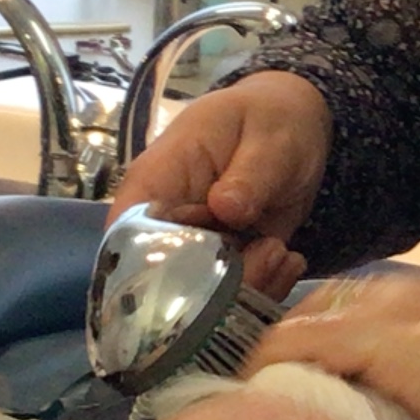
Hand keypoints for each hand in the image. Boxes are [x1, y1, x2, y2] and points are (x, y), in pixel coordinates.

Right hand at [112, 72, 331, 297]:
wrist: (294, 127)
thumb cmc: (269, 120)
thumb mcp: (269, 138)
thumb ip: (249, 173)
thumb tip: (224, 207)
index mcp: (159, 180)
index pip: (125, 232)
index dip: (147, 267)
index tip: (199, 275)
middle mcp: (167, 223)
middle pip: (161, 279)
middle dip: (214, 286)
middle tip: (268, 255)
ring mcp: (195, 251)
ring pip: (198, 299)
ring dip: (245, 290)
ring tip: (283, 254)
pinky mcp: (223, 268)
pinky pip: (231, 299)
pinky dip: (262, 291)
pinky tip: (289, 262)